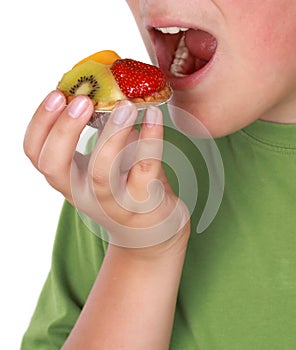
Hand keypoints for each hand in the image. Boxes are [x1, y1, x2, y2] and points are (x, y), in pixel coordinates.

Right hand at [24, 90, 189, 247]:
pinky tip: (154, 116)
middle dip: (64, 129)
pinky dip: (150, 140)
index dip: (40, 124)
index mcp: (68, 178)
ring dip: (111, 134)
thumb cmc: (126, 186)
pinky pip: (144, 169)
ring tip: (126, 106)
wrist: (151, 228)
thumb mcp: (103, 162)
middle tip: (82, 100)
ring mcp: (111, 202)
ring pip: (100, 171)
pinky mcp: (142, 201)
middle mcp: (82, 193)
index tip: (56, 95)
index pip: (36, 154)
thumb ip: (100, 132)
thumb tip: (106, 88)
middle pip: (55, 166)